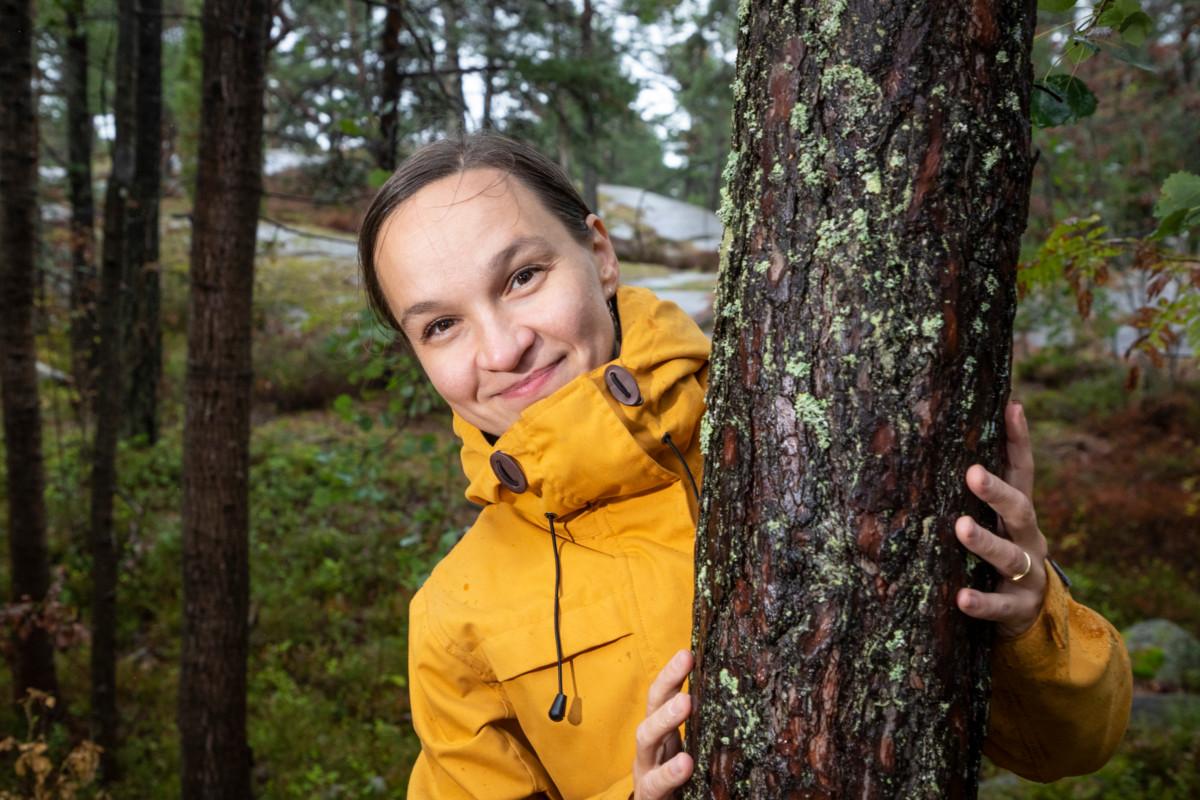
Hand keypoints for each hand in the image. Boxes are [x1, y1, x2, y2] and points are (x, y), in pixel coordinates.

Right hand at [633, 649, 693, 799]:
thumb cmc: (683, 782)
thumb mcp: (695, 750)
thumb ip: (707, 728)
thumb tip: (745, 696)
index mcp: (662, 732)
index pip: (662, 695)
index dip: (672, 674)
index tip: (688, 652)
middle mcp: (650, 746)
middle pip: (652, 707)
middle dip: (667, 685)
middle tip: (686, 662)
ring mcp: (646, 771)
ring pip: (647, 740)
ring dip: (664, 719)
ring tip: (684, 704)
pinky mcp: (649, 796)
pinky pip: (655, 784)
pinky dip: (669, 774)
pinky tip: (685, 766)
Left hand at [956, 401, 1048, 638]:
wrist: (1030, 618)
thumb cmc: (1001, 557)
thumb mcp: (996, 524)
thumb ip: (981, 492)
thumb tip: (951, 441)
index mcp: (1020, 515)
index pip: (1022, 471)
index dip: (1019, 440)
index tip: (1012, 407)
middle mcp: (1029, 539)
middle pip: (1020, 510)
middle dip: (997, 492)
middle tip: (973, 473)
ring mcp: (1027, 575)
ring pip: (1009, 556)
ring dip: (985, 542)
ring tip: (962, 528)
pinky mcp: (1016, 609)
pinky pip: (998, 605)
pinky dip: (980, 601)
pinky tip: (961, 597)